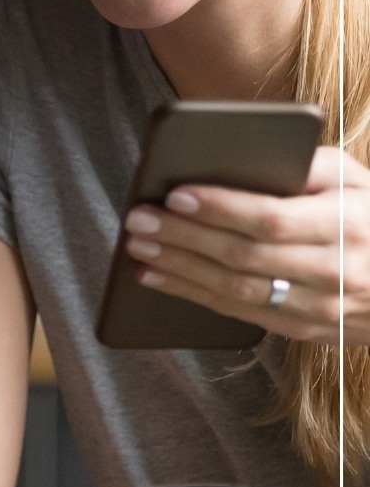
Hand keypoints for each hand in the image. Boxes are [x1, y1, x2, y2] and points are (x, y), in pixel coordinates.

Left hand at [123, 146, 369, 343]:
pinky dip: (194, 296)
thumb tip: (249, 157)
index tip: (176, 194)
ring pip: (236, 290)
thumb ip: (310, 164)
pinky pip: (240, 313)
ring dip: (180, 270)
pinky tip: (159, 278)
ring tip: (139, 248)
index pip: (272, 218)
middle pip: (244, 256)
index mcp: (348, 224)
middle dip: (184, 237)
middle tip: (138, 220)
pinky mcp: (304, 329)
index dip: (221, 208)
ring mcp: (320, 308)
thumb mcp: (358, 178)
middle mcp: (335, 271)